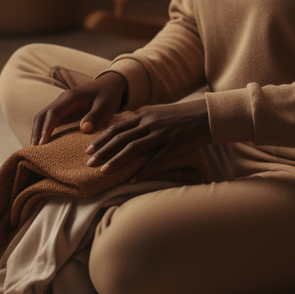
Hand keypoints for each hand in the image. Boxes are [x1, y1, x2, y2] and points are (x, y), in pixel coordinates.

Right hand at [29, 71, 127, 145]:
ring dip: (37, 132)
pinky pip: (49, 120)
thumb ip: (95, 116)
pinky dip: (43, 131)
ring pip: (42, 118)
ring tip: (35, 151)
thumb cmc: (109, 94)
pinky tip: (44, 144)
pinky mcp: (63, 110)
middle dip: (36, 132)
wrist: (110, 84)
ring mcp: (61, 105)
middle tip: (33, 151)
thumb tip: (83, 129)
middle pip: (42, 115)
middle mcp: (62, 100)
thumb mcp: (106, 105)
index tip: (42, 144)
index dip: (46, 128)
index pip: (53, 113)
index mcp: (71, 97)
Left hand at [85, 99, 209, 178]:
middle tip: (88, 163)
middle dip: (102, 151)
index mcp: (145, 115)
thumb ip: (143, 120)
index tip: (88, 149)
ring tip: (103, 172)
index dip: (101, 139)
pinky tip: (132, 180)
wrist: (206, 115)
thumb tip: (126, 129)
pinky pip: (155, 160)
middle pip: (120, 138)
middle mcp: (150, 123)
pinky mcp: (173, 146)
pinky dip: (142, 171)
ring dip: (116, 161)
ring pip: (133, 148)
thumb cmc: (182, 116)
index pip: (117, 127)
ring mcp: (161, 134)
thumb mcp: (159, 113)